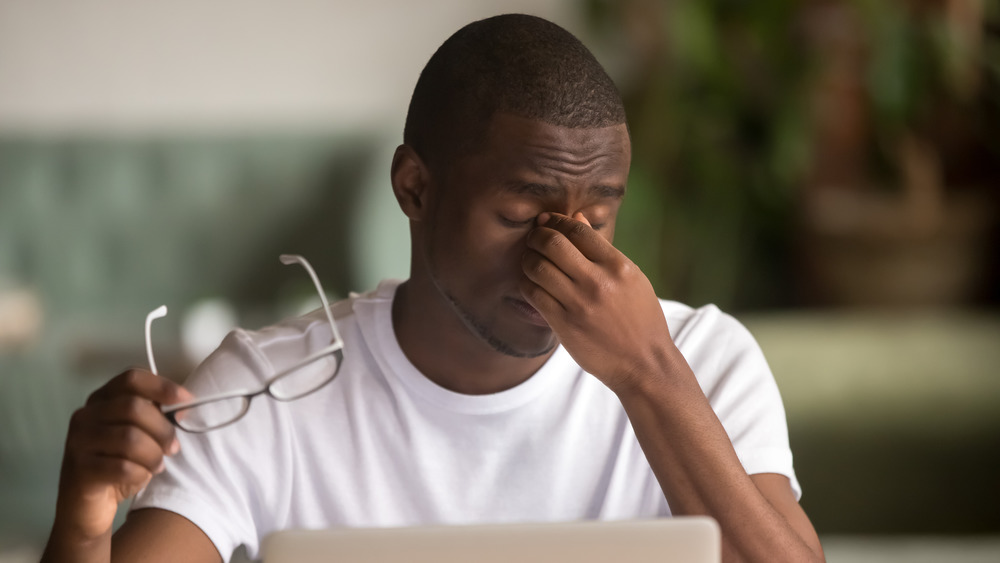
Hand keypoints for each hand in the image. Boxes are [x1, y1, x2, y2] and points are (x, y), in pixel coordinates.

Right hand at [55, 369, 193, 540]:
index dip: (162, 386)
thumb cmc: (117, 466)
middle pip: (134, 408)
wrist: (86, 507)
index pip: (131, 379)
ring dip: (153, 455)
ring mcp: (78, 441)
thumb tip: (184, 407)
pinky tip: (141, 477)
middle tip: (172, 448)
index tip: (187, 400)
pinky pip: (122, 467)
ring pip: (130, 438)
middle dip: (162, 430)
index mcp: (101, 400)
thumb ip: (156, 417)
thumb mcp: (139, 435)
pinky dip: (140, 474)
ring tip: (157, 466)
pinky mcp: (79, 468)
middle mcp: (85, 415)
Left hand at [519, 212, 674, 390]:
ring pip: (537, 267)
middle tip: (533, 238)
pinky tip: (531, 283)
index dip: (556, 220)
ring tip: (530, 260)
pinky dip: (526, 283)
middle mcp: (597, 281)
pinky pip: (533, 294)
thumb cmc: (640, 318)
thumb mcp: (632, 278)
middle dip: (536, 235)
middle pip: (553, 243)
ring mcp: (579, 303)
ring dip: (527, 259)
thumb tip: (577, 217)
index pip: (577, 230)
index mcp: (618, 266)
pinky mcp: (564, 324)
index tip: (546, 220)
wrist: (644, 363)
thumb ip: (602, 249)